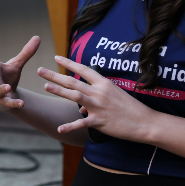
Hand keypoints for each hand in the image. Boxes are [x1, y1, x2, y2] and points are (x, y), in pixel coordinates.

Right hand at [0, 36, 39, 111]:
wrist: (8, 94)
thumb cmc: (8, 76)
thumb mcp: (17, 64)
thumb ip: (26, 52)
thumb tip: (38, 37)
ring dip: (1, 89)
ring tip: (7, 87)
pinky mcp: (4, 102)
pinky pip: (8, 102)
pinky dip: (14, 103)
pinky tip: (22, 103)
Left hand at [37, 55, 155, 141]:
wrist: (144, 121)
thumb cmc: (130, 107)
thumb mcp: (114, 94)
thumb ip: (97, 94)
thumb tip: (82, 102)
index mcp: (103, 83)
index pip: (83, 69)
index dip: (69, 63)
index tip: (56, 57)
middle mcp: (99, 92)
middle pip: (73, 82)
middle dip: (55, 75)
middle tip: (40, 70)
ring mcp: (98, 106)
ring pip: (75, 96)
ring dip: (59, 91)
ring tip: (45, 86)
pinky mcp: (99, 121)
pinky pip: (82, 123)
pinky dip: (70, 126)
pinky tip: (59, 128)